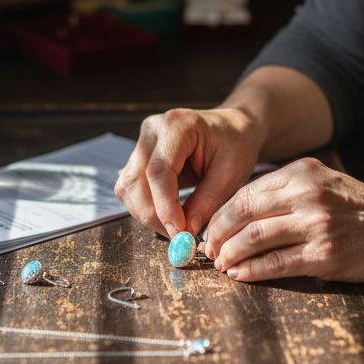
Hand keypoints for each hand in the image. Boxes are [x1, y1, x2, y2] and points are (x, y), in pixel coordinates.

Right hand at [114, 107, 264, 238]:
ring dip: (146, 214)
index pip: (159, 170)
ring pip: (128, 187)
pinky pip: (131, 188)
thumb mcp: (231, 174)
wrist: (232, 129)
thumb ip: (207, 202)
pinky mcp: (139, 157)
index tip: (179, 232)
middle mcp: (152, 130)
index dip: (165, 206)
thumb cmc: (235, 146)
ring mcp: (142, 142)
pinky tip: (168, 216)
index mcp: (177, 125)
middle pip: (136, 180)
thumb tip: (185, 233)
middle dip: (153, 215)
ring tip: (175, 228)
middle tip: (177, 238)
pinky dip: (145, 207)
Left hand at [203, 157, 363, 283]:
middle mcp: (307, 194)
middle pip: (243, 212)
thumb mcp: (327, 184)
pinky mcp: (324, 255)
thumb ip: (289, 191)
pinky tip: (241, 275)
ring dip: (230, 254)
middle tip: (207, 249)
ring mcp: (316, 224)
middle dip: (218, 234)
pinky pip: (276, 264)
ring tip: (220, 264)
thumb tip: (242, 211)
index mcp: (304, 172)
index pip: (247, 191)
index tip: (210, 228)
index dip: (221, 213)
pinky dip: (252, 272)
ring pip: (254, 238)